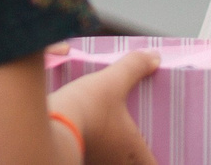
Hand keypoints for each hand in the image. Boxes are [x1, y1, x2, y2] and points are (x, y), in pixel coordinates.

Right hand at [48, 49, 159, 164]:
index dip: (162, 159)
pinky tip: (94, 137)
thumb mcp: (113, 80)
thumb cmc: (86, 106)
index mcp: (132, 152)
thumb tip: (153, 58)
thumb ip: (135, 67)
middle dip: (137, 155)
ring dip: (115, 154)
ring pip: (111, 163)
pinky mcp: (77, 158)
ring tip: (118, 138)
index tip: (164, 149)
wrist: (46, 122)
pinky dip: (96, 152)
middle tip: (141, 140)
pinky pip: (93, 159)